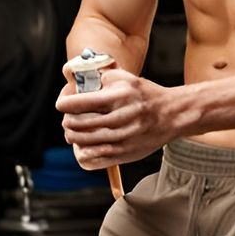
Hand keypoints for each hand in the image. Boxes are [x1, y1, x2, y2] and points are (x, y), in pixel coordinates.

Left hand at [56, 68, 179, 169]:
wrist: (171, 115)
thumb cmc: (144, 94)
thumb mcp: (124, 77)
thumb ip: (98, 76)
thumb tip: (73, 79)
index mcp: (117, 97)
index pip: (75, 103)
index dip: (63, 102)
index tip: (63, 102)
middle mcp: (119, 119)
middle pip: (74, 124)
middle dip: (67, 119)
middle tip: (69, 116)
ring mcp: (121, 139)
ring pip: (79, 141)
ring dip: (72, 135)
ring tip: (75, 129)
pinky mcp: (123, 155)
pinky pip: (90, 159)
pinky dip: (81, 152)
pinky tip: (85, 143)